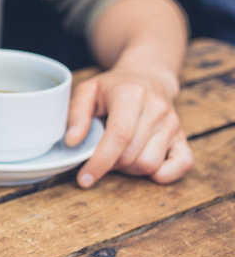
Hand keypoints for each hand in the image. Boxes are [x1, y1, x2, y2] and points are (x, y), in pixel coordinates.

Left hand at [65, 66, 192, 187]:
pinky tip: (143, 165)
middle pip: (132, 155)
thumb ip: (76, 115)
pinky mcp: (183, 137)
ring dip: (129, 169)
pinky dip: (162, 174)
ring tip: (119, 154)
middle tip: (101, 154)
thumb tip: (72, 142)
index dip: (101, 161)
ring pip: (150, 165)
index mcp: (132, 94)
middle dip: (111, 164)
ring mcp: (173, 124)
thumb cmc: (113, 88)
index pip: (120, 135)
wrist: (147, 78)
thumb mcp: (87, 91)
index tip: (85, 179)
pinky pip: (182, 166)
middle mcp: (157, 109)